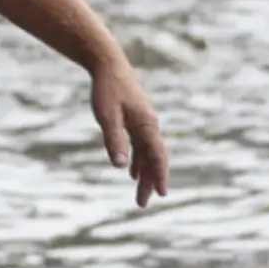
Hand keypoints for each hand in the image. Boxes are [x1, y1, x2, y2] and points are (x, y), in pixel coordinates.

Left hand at [91, 62, 169, 208]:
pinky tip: (131, 170)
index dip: (159, 175)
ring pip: (147, 153)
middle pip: (153, 158)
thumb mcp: (107, 116)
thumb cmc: (107, 89)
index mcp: (146, 125)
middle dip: (149, 181)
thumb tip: (119, 166)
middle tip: (142, 203)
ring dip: (144, 173)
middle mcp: (149, 125)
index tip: (161, 194)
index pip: (156, 155)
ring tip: (139, 192)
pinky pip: (140, 144)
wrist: (108, 64)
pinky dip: (138, 160)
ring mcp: (143, 122)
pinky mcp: (135, 118)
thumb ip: (114, 140)